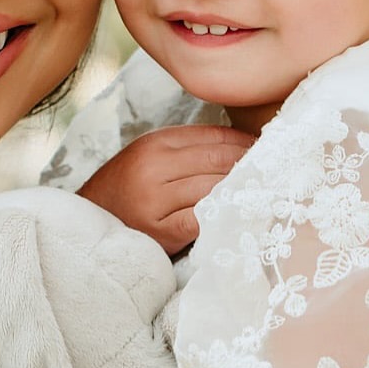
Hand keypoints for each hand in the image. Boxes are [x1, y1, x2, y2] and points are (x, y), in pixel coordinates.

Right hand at [77, 125, 254, 254]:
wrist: (89, 226)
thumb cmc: (128, 192)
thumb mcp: (151, 159)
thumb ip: (189, 150)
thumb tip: (244, 148)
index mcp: (155, 143)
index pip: (214, 137)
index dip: (247, 143)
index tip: (271, 151)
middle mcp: (153, 166)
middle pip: (218, 160)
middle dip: (251, 165)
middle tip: (278, 172)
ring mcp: (155, 199)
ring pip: (214, 187)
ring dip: (243, 191)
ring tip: (266, 193)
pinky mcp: (160, 230)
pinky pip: (203, 219)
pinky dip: (225, 216)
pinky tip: (240, 215)